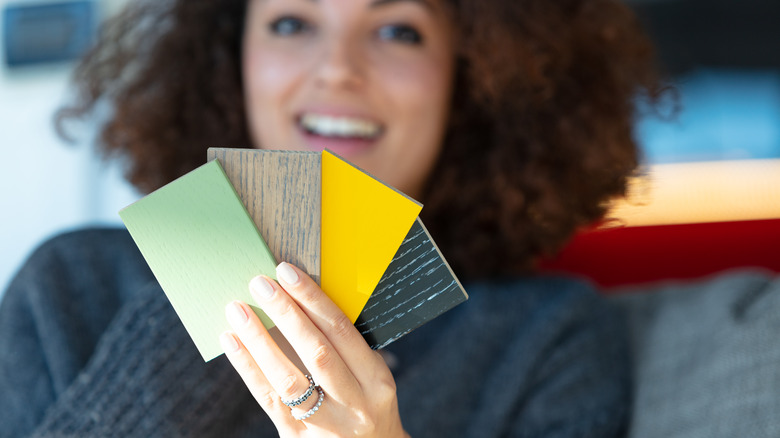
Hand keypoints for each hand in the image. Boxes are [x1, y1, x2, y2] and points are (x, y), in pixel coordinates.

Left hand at [220, 262, 408, 436]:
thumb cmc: (367, 402)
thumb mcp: (372, 375)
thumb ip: (346, 345)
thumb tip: (300, 298)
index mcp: (376, 380)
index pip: (342, 331)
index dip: (313, 299)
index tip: (288, 272)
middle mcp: (354, 404)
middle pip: (316, 353)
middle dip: (285, 314)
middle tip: (260, 284)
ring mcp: (325, 426)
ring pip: (288, 380)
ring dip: (259, 341)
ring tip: (238, 311)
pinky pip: (268, 399)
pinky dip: (247, 367)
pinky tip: (231, 342)